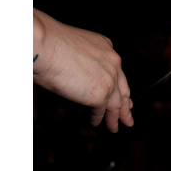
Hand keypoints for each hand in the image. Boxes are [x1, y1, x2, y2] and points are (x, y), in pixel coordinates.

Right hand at [33, 8, 133, 132]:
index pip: (117, 72)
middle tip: (127, 118)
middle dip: (125, 106)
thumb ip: (84, 63)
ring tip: (114, 127)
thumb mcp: (73, 48)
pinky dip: (98, 118)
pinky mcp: (101, 93)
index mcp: (106, 48)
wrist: (43, 45)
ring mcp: (109, 78)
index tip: (124, 97)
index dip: (120, 87)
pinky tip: (95, 122)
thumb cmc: (47, 43)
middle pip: (122, 89)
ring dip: (115, 118)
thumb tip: (78, 77)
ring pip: (116, 103)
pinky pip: (101, 110)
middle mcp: (112, 62)